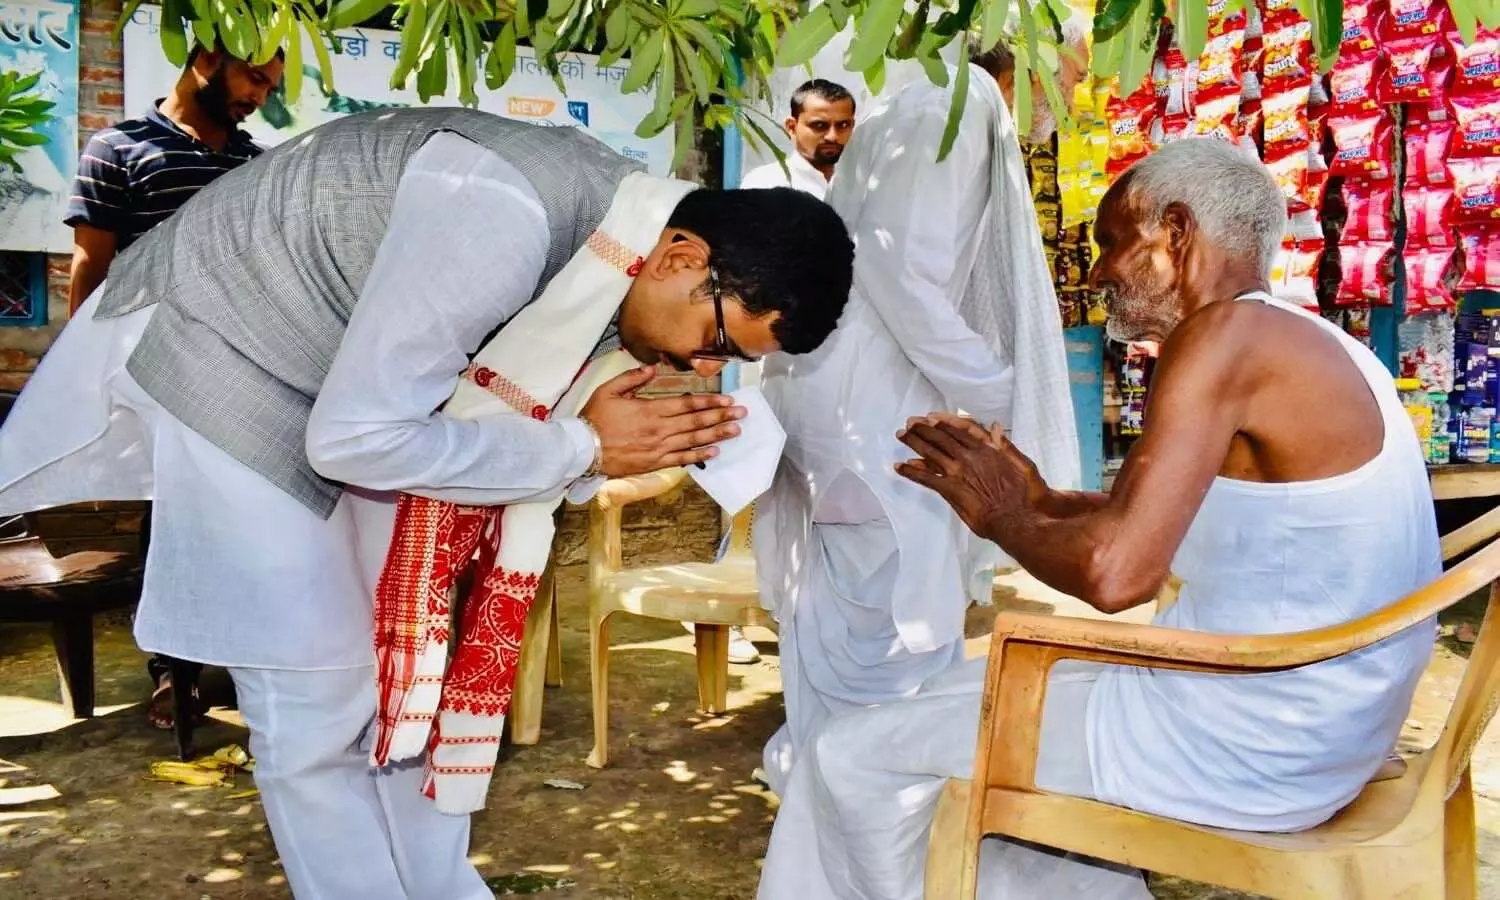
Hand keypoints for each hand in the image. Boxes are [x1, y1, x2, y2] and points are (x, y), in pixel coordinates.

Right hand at [578, 366, 745, 476]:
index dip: (709, 402)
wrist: (582, 450)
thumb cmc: (594, 418)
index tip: (727, 399)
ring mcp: (658, 448)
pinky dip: (699, 455)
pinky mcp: (654, 463)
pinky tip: (714, 451)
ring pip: (693, 440)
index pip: (686, 405)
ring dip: (717, 434)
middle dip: (721, 416)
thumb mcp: (608, 390)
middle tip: (741, 413)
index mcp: (650, 409)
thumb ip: (632, 378)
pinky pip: (682, 459)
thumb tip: (652, 368)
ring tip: (735, 430)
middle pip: (696, 422)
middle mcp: (659, 429)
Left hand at [894, 415, 1045, 538]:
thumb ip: (1007, 445)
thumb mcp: (1023, 464)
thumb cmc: (1026, 494)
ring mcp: (959, 472)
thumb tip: (996, 427)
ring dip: (914, 442)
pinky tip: (899, 467)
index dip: (943, 421)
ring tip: (901, 435)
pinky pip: (926, 478)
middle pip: (941, 437)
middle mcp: (970, 456)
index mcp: (987, 448)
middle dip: (923, 428)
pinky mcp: (951, 489)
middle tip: (910, 422)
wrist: (1019, 518)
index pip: (960, 428)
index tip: (931, 416)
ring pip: (931, 452)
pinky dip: (911, 471)